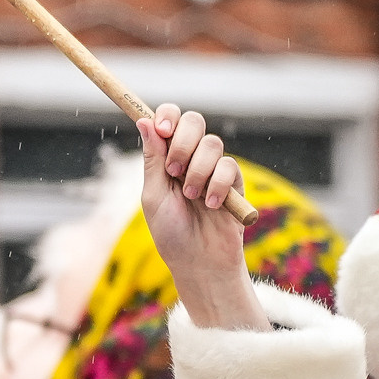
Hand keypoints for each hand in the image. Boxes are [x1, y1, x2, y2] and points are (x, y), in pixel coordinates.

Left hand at [137, 105, 264, 332]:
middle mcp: (191, 158)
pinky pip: (230, 166)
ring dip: (198, 170)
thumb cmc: (171, 233)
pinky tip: (212, 206)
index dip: (167, 116)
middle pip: (194, 122)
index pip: (169, 121)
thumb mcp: (154, 196)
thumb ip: (153, 159)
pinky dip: (218, 185)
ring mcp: (214, 168)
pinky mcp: (235, 183)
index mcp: (167, 158)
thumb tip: (143, 121)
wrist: (199, 262)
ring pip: (212, 144)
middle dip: (184, 141)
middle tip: (174, 169)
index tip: (162, 129)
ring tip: (193, 198)